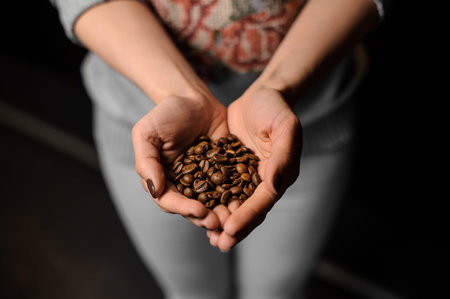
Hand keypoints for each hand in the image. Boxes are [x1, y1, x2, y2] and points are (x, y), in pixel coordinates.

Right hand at [131, 95, 227, 229]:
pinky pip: (231, 185)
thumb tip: (155, 190)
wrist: (193, 98)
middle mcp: (184, 184)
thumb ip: (147, 162)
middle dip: (206, 217)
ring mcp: (205, 179)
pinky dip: (238, 194)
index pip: (170, 201)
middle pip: (193, 207)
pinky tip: (247, 200)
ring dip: (223, 212)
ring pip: (213, 201)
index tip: (198, 211)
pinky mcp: (223, 171)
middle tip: (219, 223)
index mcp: (163, 180)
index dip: (184, 208)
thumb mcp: (147, 134)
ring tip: (234, 219)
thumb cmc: (165, 114)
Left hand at [208, 87, 301, 250]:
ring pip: (235, 204)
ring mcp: (248, 176)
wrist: (261, 95)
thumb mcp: (285, 127)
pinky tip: (201, 212)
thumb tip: (273, 186)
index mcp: (280, 174)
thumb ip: (282, 156)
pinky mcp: (233, 168)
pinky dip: (214, 202)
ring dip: (224, 221)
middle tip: (219, 244)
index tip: (230, 230)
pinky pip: (223, 189)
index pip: (263, 201)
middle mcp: (265, 180)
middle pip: (250, 209)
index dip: (248, 216)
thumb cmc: (275, 108)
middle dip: (236, 228)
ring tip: (210, 238)